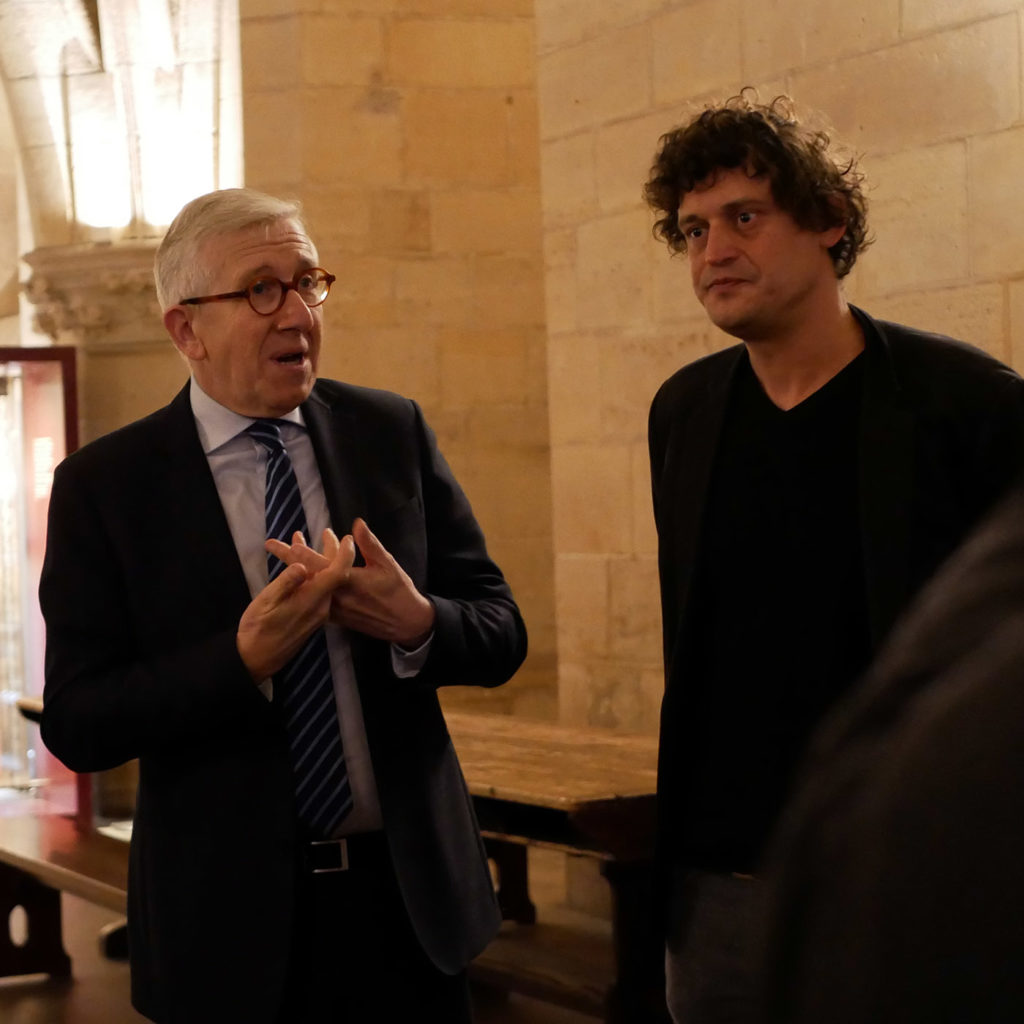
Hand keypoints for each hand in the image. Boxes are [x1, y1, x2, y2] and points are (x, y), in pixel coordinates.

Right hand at [236, 536, 352, 680]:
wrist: (256, 660)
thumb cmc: (257, 630)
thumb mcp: (266, 603)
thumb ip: (285, 583)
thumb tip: (301, 565)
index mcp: (312, 600)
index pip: (337, 574)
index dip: (344, 554)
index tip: (346, 538)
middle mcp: (321, 607)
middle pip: (334, 575)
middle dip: (330, 551)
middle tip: (326, 532)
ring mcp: (318, 613)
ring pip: (324, 582)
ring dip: (316, 561)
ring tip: (302, 541)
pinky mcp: (312, 617)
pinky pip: (317, 591)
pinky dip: (311, 575)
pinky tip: (300, 567)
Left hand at [266, 518, 434, 647]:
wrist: (406, 623)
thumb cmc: (399, 590)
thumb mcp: (387, 564)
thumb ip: (370, 544)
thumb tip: (356, 524)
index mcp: (349, 582)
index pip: (320, 565)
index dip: (304, 552)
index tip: (290, 539)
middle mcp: (337, 597)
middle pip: (307, 576)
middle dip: (288, 558)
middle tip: (270, 544)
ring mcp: (335, 609)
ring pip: (309, 587)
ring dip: (297, 571)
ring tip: (283, 556)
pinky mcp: (337, 618)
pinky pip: (316, 600)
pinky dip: (308, 586)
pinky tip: (302, 577)